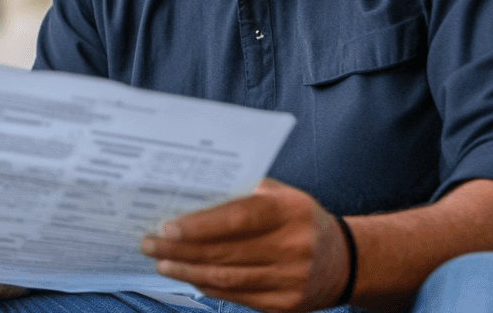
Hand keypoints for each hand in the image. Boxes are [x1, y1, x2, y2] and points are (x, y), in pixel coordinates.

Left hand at [141, 179, 348, 312]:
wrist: (344, 260)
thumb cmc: (299, 219)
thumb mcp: (280, 195)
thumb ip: (241, 191)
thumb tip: (189, 192)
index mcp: (289, 211)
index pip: (238, 218)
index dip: (200, 225)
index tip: (168, 227)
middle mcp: (293, 246)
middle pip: (224, 251)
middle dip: (180, 250)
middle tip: (149, 244)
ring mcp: (291, 279)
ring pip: (226, 278)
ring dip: (187, 271)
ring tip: (161, 262)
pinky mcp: (285, 304)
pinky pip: (237, 296)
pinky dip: (207, 286)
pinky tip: (188, 276)